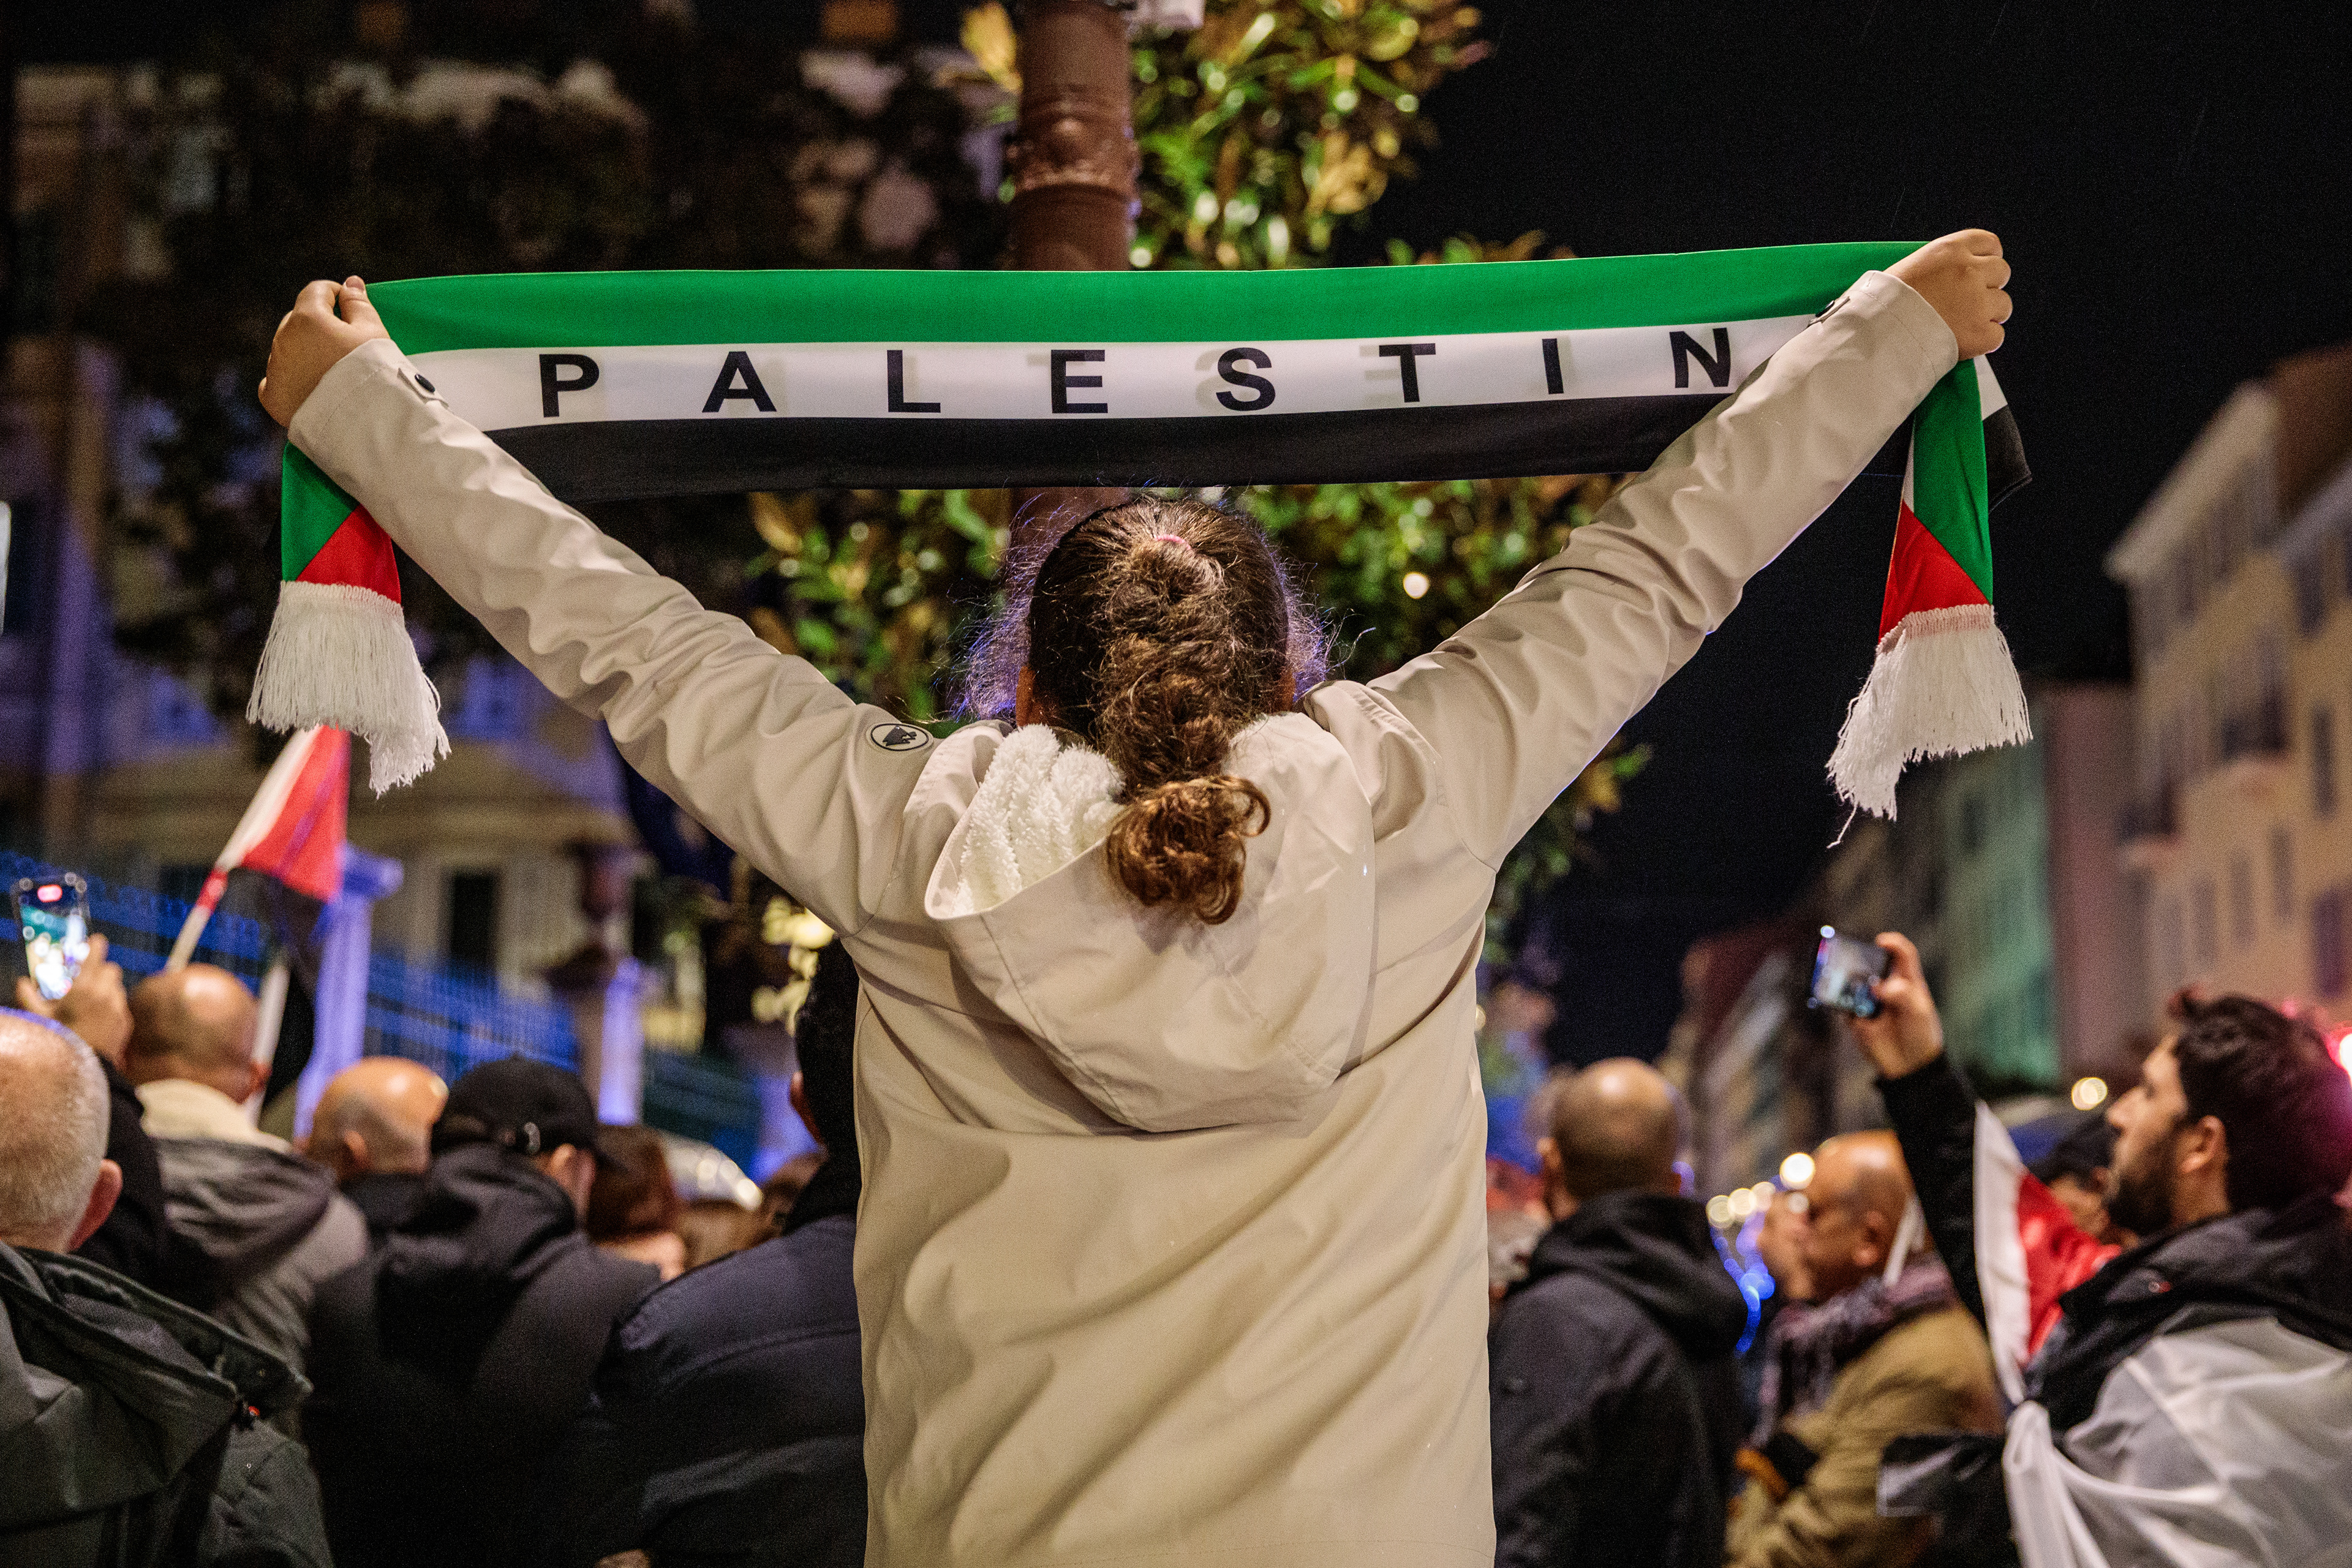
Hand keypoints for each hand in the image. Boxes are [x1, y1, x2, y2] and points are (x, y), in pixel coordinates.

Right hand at [17, 933, 132, 1070]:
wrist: (82, 1067)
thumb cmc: (57, 1040)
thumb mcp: (38, 1017)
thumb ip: (28, 996)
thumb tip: (21, 982)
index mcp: (84, 988)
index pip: (96, 955)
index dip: (96, 945)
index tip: (95, 940)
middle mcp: (106, 994)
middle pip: (111, 968)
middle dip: (101, 970)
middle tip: (87, 979)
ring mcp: (118, 1008)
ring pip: (117, 986)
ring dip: (107, 988)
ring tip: (90, 1001)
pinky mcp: (126, 1021)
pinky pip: (121, 1005)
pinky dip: (113, 1005)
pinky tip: (98, 1017)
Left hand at [259, 276, 390, 427]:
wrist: (363, 423)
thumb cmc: (373, 373)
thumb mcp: (373, 333)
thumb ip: (359, 304)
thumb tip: (350, 283)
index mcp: (307, 317)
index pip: (316, 291)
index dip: (335, 295)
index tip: (350, 307)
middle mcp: (283, 339)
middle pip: (299, 319)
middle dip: (318, 324)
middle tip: (344, 344)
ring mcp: (275, 368)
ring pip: (287, 348)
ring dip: (304, 351)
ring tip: (332, 371)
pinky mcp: (272, 397)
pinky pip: (275, 379)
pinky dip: (289, 379)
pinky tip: (310, 388)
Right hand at [1846, 931, 1943, 1078]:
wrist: (1909, 1067)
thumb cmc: (1921, 1035)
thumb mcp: (1919, 1013)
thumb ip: (1901, 995)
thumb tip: (1876, 987)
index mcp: (1907, 981)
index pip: (1901, 954)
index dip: (1892, 943)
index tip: (1881, 942)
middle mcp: (1886, 986)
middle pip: (1870, 964)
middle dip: (1861, 960)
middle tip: (1855, 962)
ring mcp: (1869, 1001)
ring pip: (1852, 982)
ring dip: (1847, 981)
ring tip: (1849, 987)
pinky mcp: (1855, 1016)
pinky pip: (1842, 1004)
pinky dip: (1838, 1001)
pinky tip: (1842, 1005)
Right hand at [1886, 230, 2011, 358]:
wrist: (1876, 337)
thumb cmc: (1881, 305)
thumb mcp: (1906, 268)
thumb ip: (1936, 267)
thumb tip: (1947, 277)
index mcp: (1950, 251)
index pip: (1989, 244)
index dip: (1987, 258)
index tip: (1981, 269)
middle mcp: (1968, 272)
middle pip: (2001, 272)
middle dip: (1990, 286)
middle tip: (1970, 301)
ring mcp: (1978, 304)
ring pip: (2003, 305)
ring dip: (1988, 314)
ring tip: (1964, 324)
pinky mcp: (1981, 334)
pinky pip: (1996, 335)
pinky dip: (1983, 341)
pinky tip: (1963, 341)